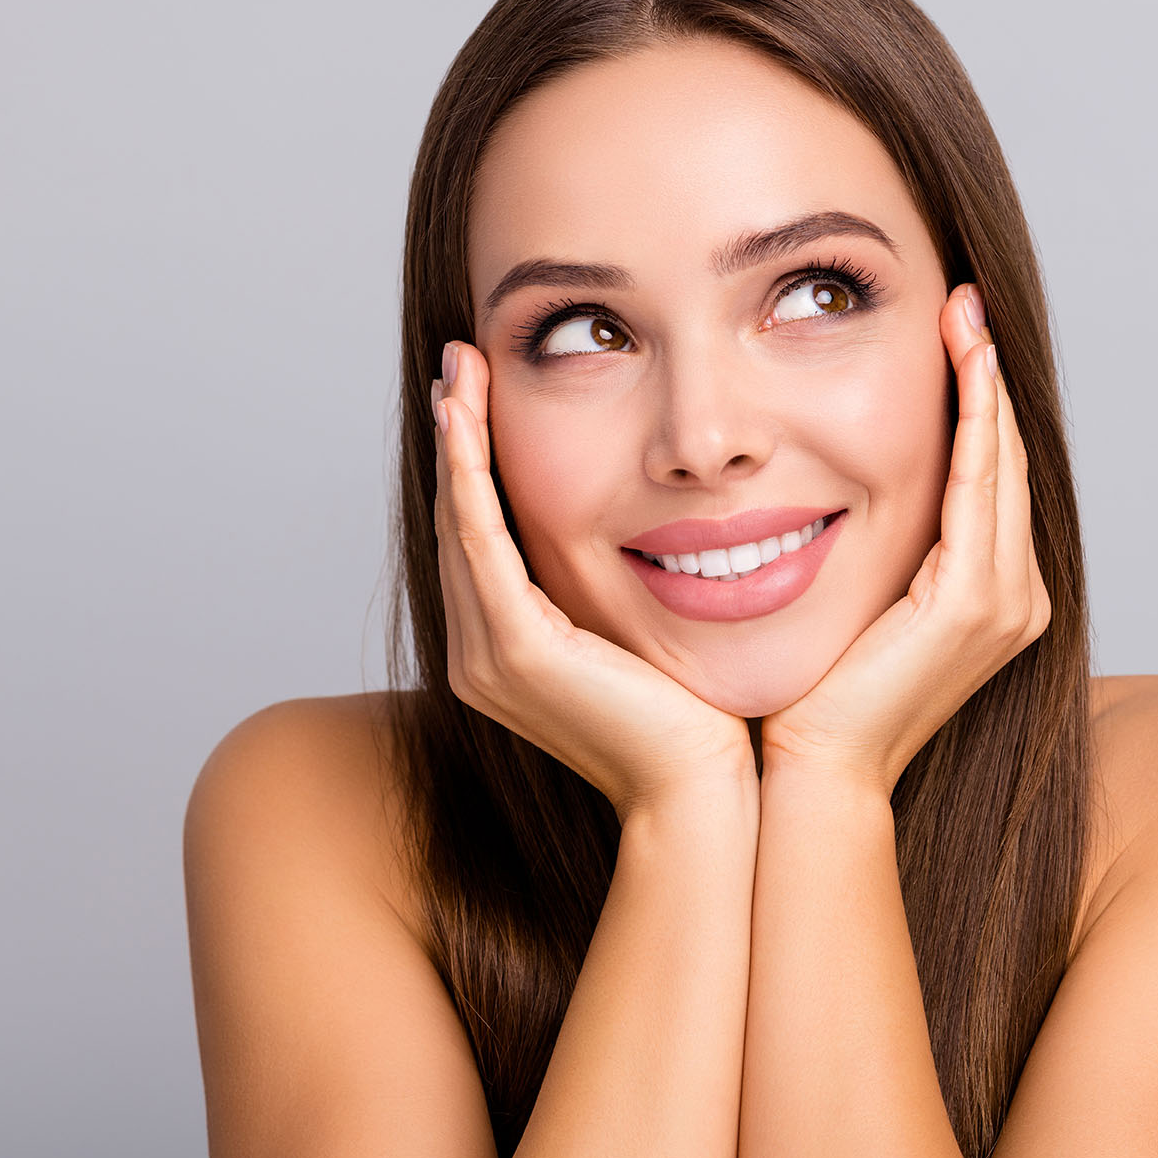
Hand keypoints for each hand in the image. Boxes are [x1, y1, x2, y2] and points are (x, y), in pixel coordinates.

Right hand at [432, 341, 752, 821]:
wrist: (701, 794)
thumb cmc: (694, 722)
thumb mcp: (642, 633)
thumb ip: (618, 589)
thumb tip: (647, 530)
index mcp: (505, 653)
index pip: (480, 539)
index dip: (474, 463)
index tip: (480, 394)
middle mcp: (479, 655)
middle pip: (459, 522)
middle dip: (457, 438)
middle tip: (461, 363)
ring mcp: (488, 656)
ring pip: (461, 520)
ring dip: (456, 439)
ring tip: (460, 371)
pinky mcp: (516, 650)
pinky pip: (480, 539)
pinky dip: (471, 474)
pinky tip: (466, 417)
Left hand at [759, 285, 1050, 794]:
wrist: (814, 769)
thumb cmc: (816, 694)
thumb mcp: (858, 599)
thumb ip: (878, 547)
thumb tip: (837, 481)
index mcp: (993, 598)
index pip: (992, 478)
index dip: (979, 401)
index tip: (956, 331)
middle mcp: (1017, 599)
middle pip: (1008, 461)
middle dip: (987, 376)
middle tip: (965, 301)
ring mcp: (1007, 603)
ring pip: (1002, 464)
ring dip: (986, 383)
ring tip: (966, 314)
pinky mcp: (975, 602)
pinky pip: (980, 488)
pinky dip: (976, 422)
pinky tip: (967, 366)